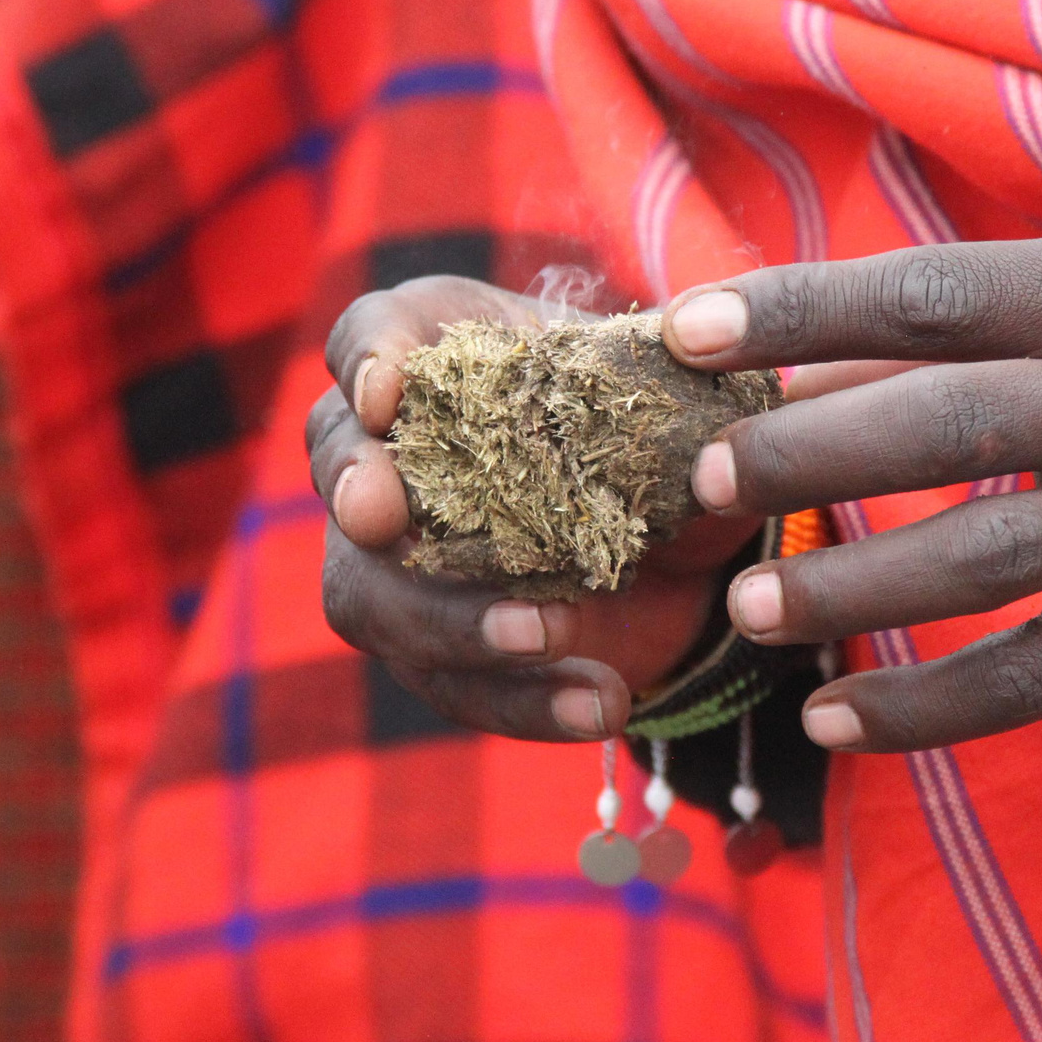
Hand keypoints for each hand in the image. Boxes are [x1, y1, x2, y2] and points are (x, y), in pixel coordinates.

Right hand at [312, 276, 758, 740]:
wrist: (687, 546)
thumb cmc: (655, 429)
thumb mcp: (672, 388)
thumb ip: (676, 366)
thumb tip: (704, 349)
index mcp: (443, 360)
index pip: (368, 337)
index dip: (366, 358)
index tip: (388, 392)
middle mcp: (392, 458)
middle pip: (338, 464)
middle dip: (355, 489)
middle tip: (384, 518)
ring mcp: (397, 567)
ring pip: (372, 598)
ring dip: (453, 620)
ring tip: (548, 632)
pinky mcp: (439, 655)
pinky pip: (456, 688)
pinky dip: (527, 702)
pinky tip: (599, 703)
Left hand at [659, 228, 1041, 752]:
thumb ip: (1000, 327)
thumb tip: (815, 373)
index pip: (934, 292)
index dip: (797, 312)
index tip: (683, 328)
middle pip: (943, 422)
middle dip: (807, 453)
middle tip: (706, 481)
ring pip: (980, 557)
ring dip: (847, 584)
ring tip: (747, 606)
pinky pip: (1037, 676)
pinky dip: (930, 705)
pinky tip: (841, 719)